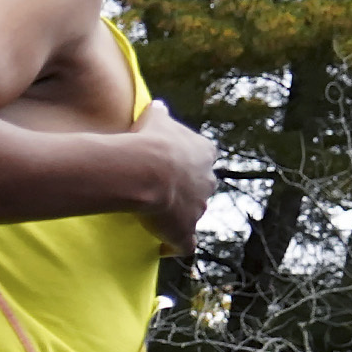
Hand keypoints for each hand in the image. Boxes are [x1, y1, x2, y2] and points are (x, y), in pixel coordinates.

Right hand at [137, 101, 218, 254]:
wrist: (144, 170)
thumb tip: (158, 105)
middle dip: (186, 192)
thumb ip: (160, 113)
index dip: (187, 164)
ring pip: (194, 214)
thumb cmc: (149, 141)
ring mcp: (199, 208)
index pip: (203, 159)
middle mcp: (208, 181)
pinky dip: (176, 246)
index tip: (169, 166)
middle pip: (202, 188)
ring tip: (156, 218)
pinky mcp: (185, 231)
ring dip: (179, 217)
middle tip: (160, 192)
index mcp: (205, 154)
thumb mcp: (155, 119)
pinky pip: (185, 245)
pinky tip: (164, 247)